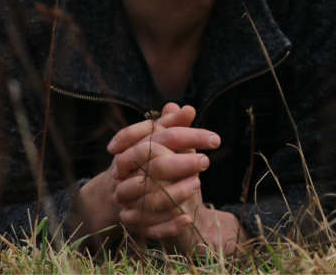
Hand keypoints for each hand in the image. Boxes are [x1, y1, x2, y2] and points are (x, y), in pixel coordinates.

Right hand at [107, 103, 245, 254]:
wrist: (120, 197)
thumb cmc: (145, 163)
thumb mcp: (157, 143)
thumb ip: (172, 126)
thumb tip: (187, 109)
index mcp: (130, 150)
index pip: (159, 137)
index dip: (187, 135)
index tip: (215, 138)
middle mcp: (123, 175)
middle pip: (152, 167)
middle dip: (181, 164)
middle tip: (206, 162)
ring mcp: (125, 200)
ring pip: (149, 199)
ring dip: (176, 193)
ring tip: (198, 184)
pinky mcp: (131, 222)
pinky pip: (149, 227)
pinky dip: (168, 224)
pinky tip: (186, 218)